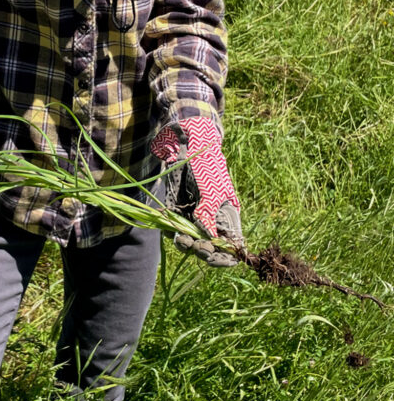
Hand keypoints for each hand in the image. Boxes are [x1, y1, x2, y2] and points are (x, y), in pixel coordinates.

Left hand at [151, 117, 243, 267]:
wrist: (185, 144)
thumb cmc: (206, 163)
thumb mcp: (212, 189)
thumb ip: (209, 213)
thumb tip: (208, 239)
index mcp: (227, 216)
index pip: (231, 245)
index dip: (224, 256)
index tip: (213, 256)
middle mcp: (211, 220)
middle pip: (210, 248)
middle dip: (203, 251)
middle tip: (196, 245)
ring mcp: (193, 216)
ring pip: (190, 242)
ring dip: (186, 244)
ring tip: (181, 238)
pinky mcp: (176, 210)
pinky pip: (174, 229)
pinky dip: (171, 232)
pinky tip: (170, 227)